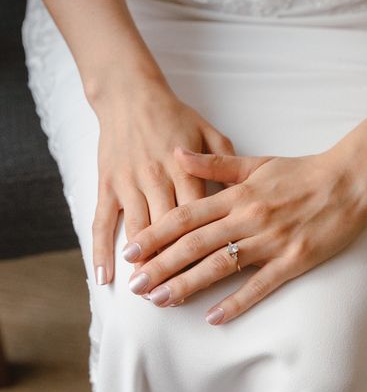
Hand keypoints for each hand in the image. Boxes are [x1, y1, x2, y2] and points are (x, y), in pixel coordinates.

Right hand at [88, 64, 236, 286]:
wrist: (131, 94)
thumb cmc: (176, 115)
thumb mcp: (209, 132)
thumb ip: (226, 162)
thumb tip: (241, 194)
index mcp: (187, 170)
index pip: (198, 219)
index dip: (202, 249)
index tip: (209, 277)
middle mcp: (158, 179)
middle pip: (168, 232)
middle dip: (172, 267)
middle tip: (176, 297)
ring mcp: (130, 183)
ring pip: (137, 232)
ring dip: (142, 266)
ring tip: (148, 294)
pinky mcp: (107, 184)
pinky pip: (102, 221)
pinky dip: (101, 250)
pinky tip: (104, 276)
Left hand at [122, 145, 366, 324]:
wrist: (348, 181)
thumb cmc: (302, 172)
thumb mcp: (257, 162)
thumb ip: (215, 162)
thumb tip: (177, 154)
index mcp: (238, 194)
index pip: (187, 216)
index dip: (155, 234)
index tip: (132, 250)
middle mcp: (249, 217)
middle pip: (195, 244)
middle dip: (161, 265)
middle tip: (135, 285)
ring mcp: (271, 240)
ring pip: (221, 265)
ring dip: (187, 284)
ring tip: (161, 301)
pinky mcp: (293, 259)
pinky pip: (260, 284)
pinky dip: (236, 302)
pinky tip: (214, 317)